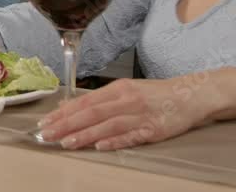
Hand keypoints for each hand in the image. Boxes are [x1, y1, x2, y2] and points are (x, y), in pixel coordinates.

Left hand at [36, 76, 215, 150]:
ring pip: (107, 124)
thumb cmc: (154, 94)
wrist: (190, 95)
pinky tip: (99, 146)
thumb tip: (68, 107)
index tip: (45, 122)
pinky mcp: (153, 129)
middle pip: (92, 112)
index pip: (85, 101)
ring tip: (66, 142)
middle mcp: (126, 100)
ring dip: (85, 134)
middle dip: (66, 124)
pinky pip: (131, 136)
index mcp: (118, 89)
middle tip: (47, 134)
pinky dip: (114, 141)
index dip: (64, 112)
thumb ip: (98, 100)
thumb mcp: (125, 91)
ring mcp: (140, 115)